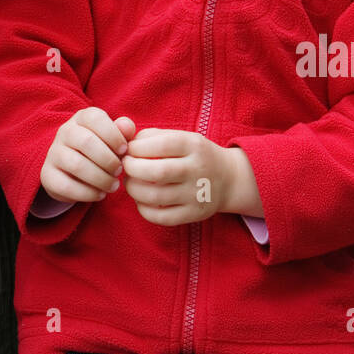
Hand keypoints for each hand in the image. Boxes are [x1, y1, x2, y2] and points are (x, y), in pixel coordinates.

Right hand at [40, 108, 136, 203]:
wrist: (72, 170)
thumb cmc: (101, 149)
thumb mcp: (113, 138)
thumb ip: (123, 131)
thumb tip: (127, 127)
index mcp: (81, 118)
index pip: (95, 118)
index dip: (113, 135)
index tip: (124, 151)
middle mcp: (64, 132)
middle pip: (86, 142)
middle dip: (108, 159)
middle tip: (119, 171)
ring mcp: (53, 153)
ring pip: (77, 165)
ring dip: (101, 178)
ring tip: (113, 185)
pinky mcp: (48, 175)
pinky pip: (67, 186)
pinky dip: (88, 193)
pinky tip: (100, 194)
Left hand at [122, 128, 238, 225]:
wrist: (228, 179)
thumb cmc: (193, 155)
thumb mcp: (181, 137)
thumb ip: (152, 136)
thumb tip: (125, 143)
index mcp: (193, 145)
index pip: (160, 145)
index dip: (137, 148)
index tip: (129, 150)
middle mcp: (197, 170)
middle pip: (156, 172)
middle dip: (132, 169)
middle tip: (126, 166)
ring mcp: (196, 194)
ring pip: (156, 197)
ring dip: (134, 189)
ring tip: (131, 182)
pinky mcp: (194, 214)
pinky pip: (161, 218)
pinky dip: (143, 209)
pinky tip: (141, 200)